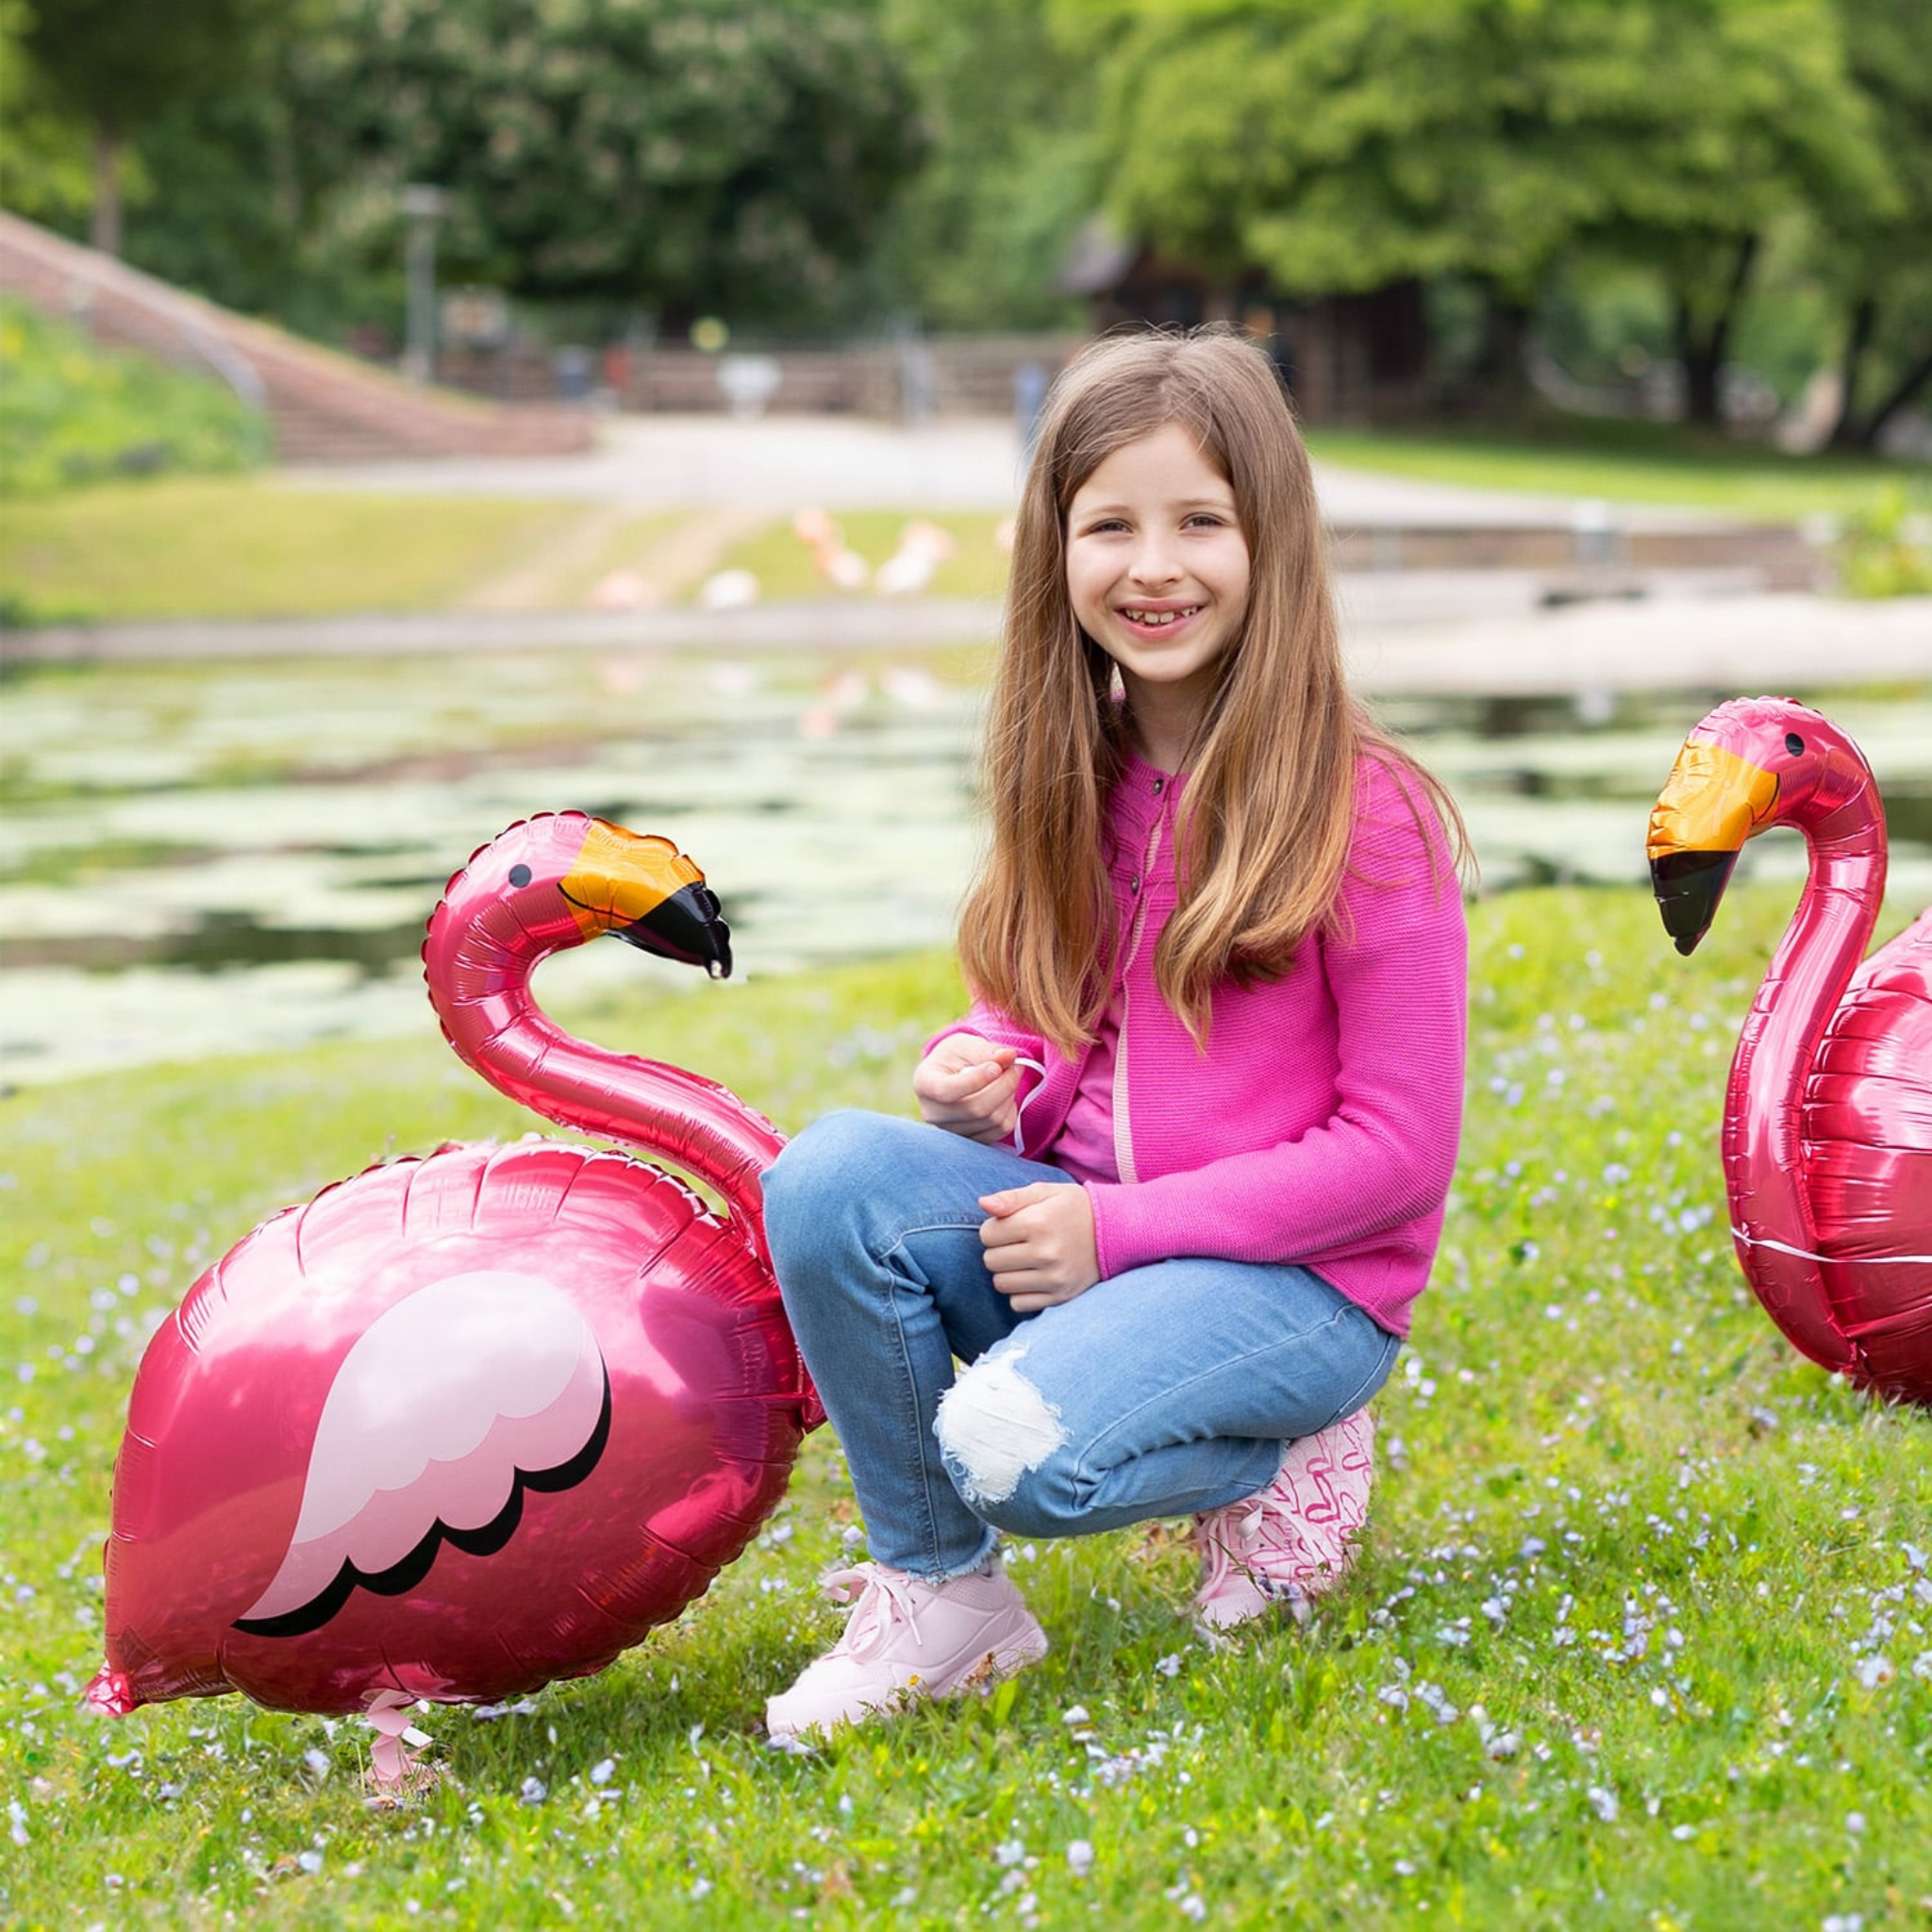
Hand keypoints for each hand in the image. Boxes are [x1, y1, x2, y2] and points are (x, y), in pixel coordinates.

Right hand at [913, 1034, 1020, 1141]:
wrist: (952, 1075)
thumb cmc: (956, 1056)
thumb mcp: (966, 1044)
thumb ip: (987, 1050)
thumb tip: (1009, 1056)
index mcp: (925, 1084)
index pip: (948, 1091)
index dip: (977, 1080)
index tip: (996, 1066)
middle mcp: (932, 1113)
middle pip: (976, 1109)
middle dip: (1003, 1086)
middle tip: (1016, 1067)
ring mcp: (951, 1130)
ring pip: (992, 1120)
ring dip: (1009, 1096)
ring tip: (1008, 1078)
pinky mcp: (970, 1140)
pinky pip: (1000, 1130)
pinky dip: (1010, 1111)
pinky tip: (1005, 1096)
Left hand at [979, 1183, 1099, 1312]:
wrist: (1116, 1231)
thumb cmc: (1074, 1207)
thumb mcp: (1045, 1191)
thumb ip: (1011, 1197)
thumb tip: (983, 1204)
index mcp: (1038, 1223)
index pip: (987, 1234)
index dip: (994, 1228)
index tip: (1011, 1225)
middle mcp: (1045, 1253)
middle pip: (990, 1260)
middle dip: (998, 1250)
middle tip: (1018, 1242)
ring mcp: (1054, 1278)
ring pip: (1001, 1284)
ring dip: (1007, 1272)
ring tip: (1025, 1259)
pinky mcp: (1061, 1297)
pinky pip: (1018, 1303)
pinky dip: (1020, 1292)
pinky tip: (1033, 1276)